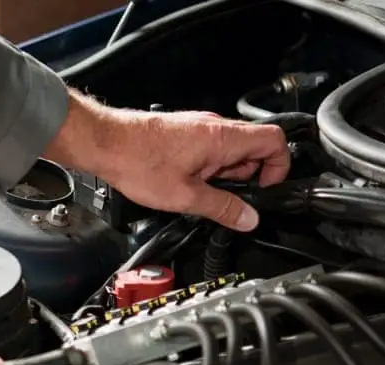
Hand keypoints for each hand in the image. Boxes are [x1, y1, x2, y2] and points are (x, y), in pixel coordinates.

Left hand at [45, 94, 290, 231]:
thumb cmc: (138, 163)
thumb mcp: (186, 197)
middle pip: (253, 149)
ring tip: (198, 191)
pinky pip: (210, 150)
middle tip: (222, 198)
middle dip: (246, 177)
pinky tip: (185, 183)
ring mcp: (199, 128)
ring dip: (224, 175)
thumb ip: (222, 208)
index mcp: (223, 138)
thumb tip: (249, 219)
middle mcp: (215, 127)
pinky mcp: (185, 134)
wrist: (106, 144)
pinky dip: (207, 169)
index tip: (263, 190)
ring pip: (230, 151)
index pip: (275, 141)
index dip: (278, 168)